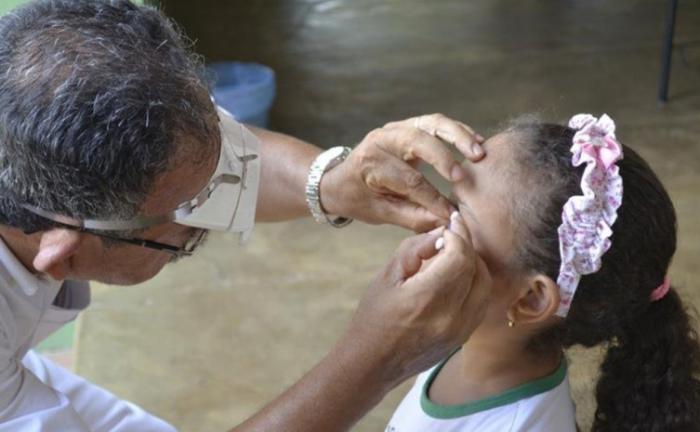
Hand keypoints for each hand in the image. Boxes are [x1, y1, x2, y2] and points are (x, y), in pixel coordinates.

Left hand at [320, 114, 484, 231]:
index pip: (409, 180)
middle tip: (464, 176)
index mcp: (370, 163)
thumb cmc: (359, 198)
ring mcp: (396, 128)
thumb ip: (412, 217)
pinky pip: (437, 123)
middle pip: (418, 141)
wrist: (340, 178)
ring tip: (479, 152)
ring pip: (432, 123)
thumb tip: (445, 222)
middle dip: (444, 158)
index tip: (451, 214)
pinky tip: (476, 142)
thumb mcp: (379, 213)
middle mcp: (382, 139)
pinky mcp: (410, 125)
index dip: (433, 199)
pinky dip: (458, 131)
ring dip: (458, 136)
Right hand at [338, 212, 490, 385]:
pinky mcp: (462, 338)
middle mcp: (449, 317)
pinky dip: (474, 283)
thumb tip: (440, 233)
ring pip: (484, 285)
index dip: (458, 235)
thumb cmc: (373, 318)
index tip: (451, 223)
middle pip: (476, 269)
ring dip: (474, 264)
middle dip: (467, 246)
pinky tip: (457, 275)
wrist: (372, 364)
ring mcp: (460, 331)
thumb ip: (414, 250)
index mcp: (426, 299)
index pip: (459, 256)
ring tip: (455, 252)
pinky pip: (480, 302)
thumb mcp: (386, 277)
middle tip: (454, 233)